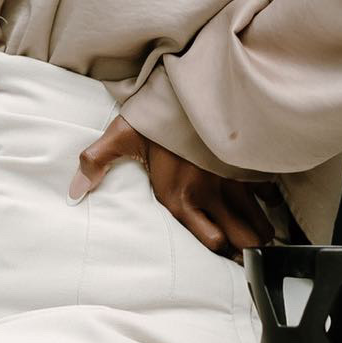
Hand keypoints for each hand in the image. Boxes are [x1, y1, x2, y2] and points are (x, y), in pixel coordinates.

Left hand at [69, 116, 280, 261]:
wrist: (195, 87)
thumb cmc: (157, 114)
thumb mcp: (121, 135)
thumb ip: (96, 163)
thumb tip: (73, 191)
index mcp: (180, 198)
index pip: (212, 243)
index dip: (221, 253)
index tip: (223, 253)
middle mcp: (210, 196)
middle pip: (245, 240)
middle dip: (249, 251)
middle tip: (247, 255)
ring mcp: (233, 182)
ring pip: (261, 223)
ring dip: (261, 233)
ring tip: (258, 239)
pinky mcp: (248, 166)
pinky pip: (268, 195)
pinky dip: (268, 202)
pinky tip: (263, 202)